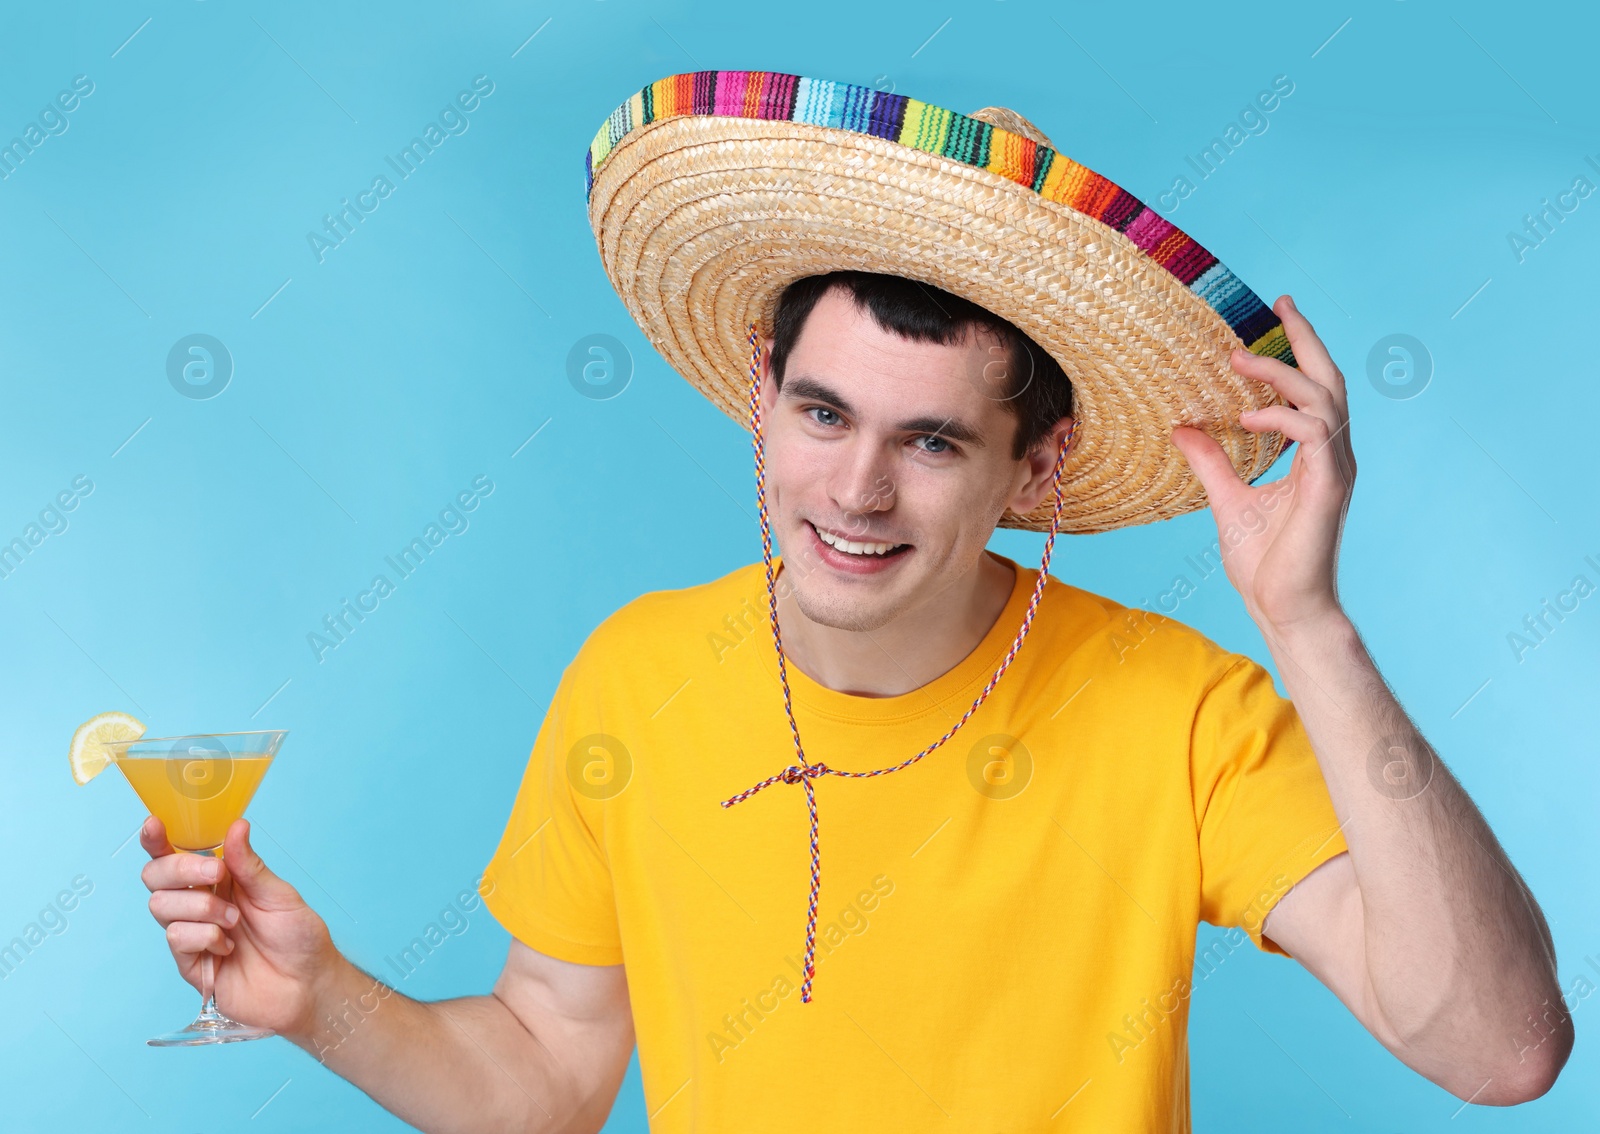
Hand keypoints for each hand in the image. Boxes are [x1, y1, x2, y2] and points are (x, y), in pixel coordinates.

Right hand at [140, 816, 338, 1038]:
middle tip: (216, 871)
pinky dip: (203, 936)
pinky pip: (175, 938)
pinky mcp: (190, 964)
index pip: (177, 855)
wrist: (308, 985)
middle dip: (180, 868)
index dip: (158, 840)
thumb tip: (236, 826)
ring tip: (234, 920)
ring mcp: (192, 933)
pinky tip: (227, 947)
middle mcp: (200, 902)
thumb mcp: (279, 894)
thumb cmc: (299, 937)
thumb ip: (249, 865)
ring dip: (201, 906)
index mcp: (220, 880)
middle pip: (156, 877)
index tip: (154, 825)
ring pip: (161, 905)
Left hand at [1169, 294, 1356, 633]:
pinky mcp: (1329, 488)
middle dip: (1306, 339)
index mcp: (1315, 457)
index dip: (1298, 350)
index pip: (1314, 390)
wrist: (1285, 609)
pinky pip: (1314, 434)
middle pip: (1330, 381)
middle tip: (1280, 304)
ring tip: (1241, 361)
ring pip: (1324, 399)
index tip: (1276, 313)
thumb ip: (1211, 463)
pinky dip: (1282, 418)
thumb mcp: (1226, 501)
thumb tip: (1182, 428)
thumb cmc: (1264, 565)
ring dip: (1282, 375)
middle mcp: (1332, 456)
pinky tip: (1247, 418)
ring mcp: (1335, 471)